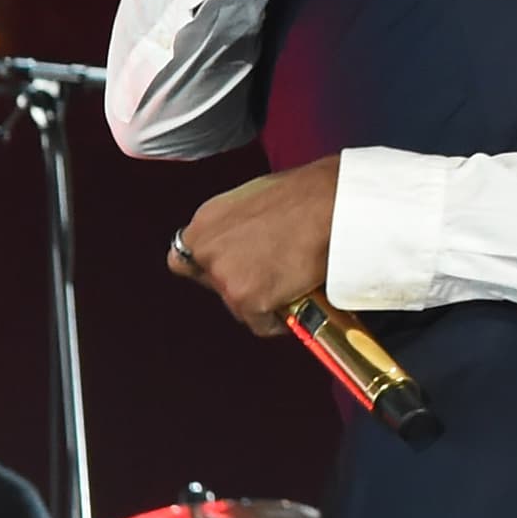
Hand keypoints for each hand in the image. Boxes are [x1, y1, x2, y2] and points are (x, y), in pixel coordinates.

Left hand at [167, 156, 339, 335]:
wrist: (332, 205)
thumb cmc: (309, 194)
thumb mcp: (257, 199)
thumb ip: (239, 225)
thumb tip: (249, 242)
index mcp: (206, 221)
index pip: (184, 259)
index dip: (210, 267)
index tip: (231, 268)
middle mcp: (206, 249)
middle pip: (214, 284)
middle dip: (240, 284)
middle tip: (270, 275)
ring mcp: (224, 277)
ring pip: (237, 306)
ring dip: (261, 300)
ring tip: (290, 281)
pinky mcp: (246, 300)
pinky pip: (262, 323)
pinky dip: (280, 318)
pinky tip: (298, 296)